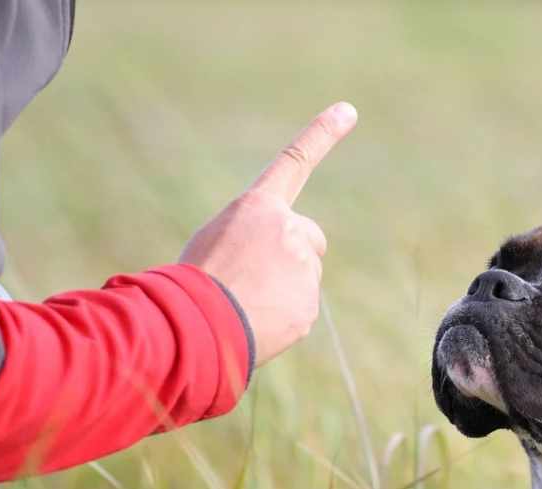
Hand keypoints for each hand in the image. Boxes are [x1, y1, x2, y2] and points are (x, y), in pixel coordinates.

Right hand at [179, 102, 357, 366]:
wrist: (194, 324)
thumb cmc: (193, 281)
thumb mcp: (214, 242)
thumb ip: (253, 239)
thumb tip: (274, 269)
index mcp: (257, 208)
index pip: (294, 162)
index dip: (322, 135)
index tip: (348, 110)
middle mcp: (287, 229)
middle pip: (309, 239)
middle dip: (294, 255)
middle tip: (257, 276)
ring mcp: (302, 267)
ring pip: (304, 277)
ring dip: (282, 289)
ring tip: (246, 301)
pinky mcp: (308, 303)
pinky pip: (300, 309)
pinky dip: (283, 317)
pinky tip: (256, 321)